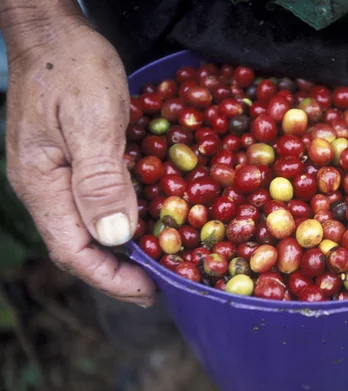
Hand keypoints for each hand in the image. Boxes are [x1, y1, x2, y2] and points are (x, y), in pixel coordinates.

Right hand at [4, 6, 154, 305]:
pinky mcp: (68, 161)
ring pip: (84, 228)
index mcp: (42, 183)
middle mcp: (43, 186)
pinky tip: (141, 222)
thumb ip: (100, 179)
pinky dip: (117, 221)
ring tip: (153, 263)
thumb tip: (115, 237)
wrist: (54, 33)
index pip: (73, 250)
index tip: (148, 291)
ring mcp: (53, 174)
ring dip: (118, 252)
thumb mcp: (92, 120)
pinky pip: (90, 203)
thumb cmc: (72, 68)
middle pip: (76, 246)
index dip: (110, 278)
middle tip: (155, 285)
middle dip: (115, 273)